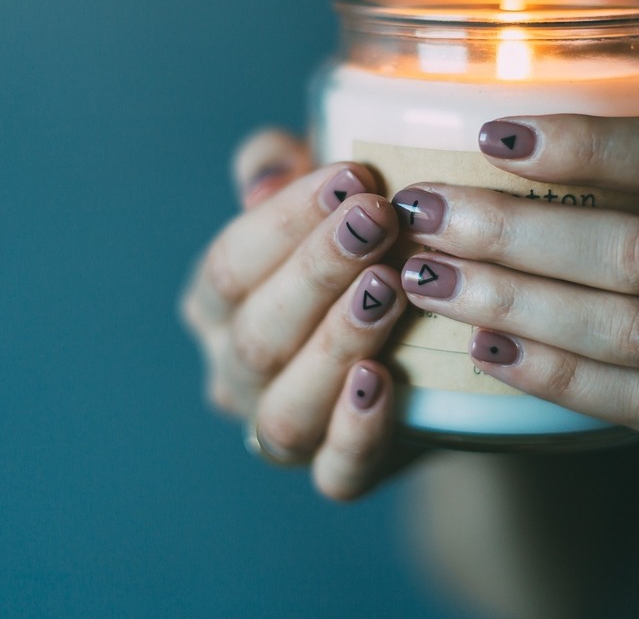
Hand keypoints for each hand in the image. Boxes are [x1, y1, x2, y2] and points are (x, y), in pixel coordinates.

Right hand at [181, 129, 408, 499]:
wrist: (422, 351)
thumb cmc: (359, 250)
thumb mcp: (322, 196)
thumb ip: (279, 165)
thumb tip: (269, 172)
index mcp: (217, 304)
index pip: (229, 264)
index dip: (284, 220)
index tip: (352, 176)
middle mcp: (235, 372)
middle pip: (256, 333)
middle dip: (317, 271)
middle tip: (378, 220)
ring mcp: (282, 429)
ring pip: (287, 407)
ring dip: (335, 344)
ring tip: (388, 289)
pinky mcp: (339, 472)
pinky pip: (336, 473)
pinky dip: (356, 432)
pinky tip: (384, 383)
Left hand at [392, 113, 638, 500]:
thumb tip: (530, 143)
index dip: (583, 144)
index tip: (493, 135)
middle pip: (634, 247)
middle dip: (514, 230)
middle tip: (426, 212)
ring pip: (621, 328)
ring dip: (512, 301)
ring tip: (430, 279)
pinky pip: (627, 400)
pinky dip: (549, 372)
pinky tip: (486, 348)